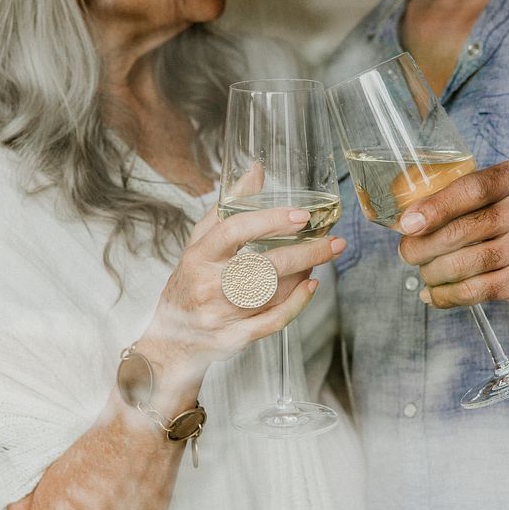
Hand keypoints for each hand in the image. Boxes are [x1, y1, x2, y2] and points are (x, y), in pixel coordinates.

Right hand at [139, 206, 345, 401]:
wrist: (173, 339)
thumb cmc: (191, 282)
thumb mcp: (200, 242)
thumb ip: (227, 207)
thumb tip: (256, 170)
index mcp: (199, 256)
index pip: (233, 231)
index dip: (270, 221)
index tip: (302, 216)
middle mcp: (208, 285)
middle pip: (263, 266)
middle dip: (306, 253)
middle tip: (334, 241)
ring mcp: (220, 315)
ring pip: (273, 293)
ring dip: (303, 274)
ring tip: (318, 259)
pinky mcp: (233, 338)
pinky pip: (272, 321)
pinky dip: (296, 303)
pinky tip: (310, 286)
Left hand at [397, 157, 508, 309]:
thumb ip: (479, 194)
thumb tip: (415, 213)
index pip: (470, 188)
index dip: (432, 207)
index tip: (406, 222)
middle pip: (461, 229)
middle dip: (422, 245)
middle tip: (406, 252)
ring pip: (463, 262)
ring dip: (432, 272)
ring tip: (422, 273)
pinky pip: (475, 290)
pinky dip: (447, 296)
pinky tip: (434, 295)